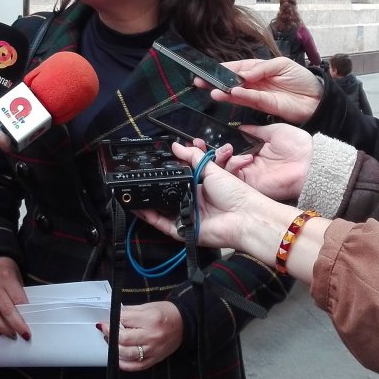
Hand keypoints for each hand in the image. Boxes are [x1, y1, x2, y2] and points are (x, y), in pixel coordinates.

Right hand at [0, 257, 30, 340]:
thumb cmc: (6, 270)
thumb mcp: (17, 278)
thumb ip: (19, 295)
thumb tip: (26, 317)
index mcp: (7, 279)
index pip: (18, 302)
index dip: (23, 319)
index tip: (28, 331)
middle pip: (5, 311)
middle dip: (15, 327)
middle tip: (21, 336)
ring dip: (1, 329)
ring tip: (10, 335)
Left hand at [97, 301, 182, 370]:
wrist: (184, 323)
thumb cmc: (166, 313)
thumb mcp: (148, 306)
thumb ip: (129, 312)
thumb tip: (112, 317)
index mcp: (151, 319)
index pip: (124, 320)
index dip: (112, 320)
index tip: (106, 321)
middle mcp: (152, 335)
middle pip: (124, 339)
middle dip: (110, 334)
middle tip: (106, 330)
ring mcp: (154, 349)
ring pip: (127, 354)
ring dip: (114, 348)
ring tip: (111, 342)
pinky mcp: (155, 359)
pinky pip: (136, 366)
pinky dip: (124, 364)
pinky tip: (118, 358)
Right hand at [133, 141, 279, 254]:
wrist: (245, 216)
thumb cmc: (235, 193)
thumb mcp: (211, 168)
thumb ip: (192, 157)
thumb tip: (176, 146)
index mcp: (199, 189)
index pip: (177, 182)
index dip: (165, 177)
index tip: (151, 169)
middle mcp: (192, 204)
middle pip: (168, 197)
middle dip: (154, 191)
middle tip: (138, 182)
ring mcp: (188, 219)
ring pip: (162, 212)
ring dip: (148, 205)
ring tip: (133, 195)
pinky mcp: (185, 231)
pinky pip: (164, 225)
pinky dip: (151, 218)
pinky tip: (139, 209)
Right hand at [193, 58, 321, 124]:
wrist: (317, 98)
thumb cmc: (302, 78)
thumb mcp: (283, 65)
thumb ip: (262, 68)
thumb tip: (245, 73)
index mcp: (259, 69)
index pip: (238, 68)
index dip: (224, 69)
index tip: (210, 70)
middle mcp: (255, 82)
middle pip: (232, 81)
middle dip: (216, 82)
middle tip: (200, 82)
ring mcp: (259, 95)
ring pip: (237, 93)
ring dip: (225, 92)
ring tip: (212, 91)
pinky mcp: (265, 106)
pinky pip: (250, 100)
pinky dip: (241, 97)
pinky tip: (232, 93)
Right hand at [196, 123, 312, 201]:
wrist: (311, 161)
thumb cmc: (298, 145)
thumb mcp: (274, 131)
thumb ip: (255, 131)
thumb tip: (240, 127)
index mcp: (252, 152)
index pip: (226, 149)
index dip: (212, 144)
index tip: (199, 138)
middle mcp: (246, 165)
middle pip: (218, 161)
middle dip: (205, 153)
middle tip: (194, 144)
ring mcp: (247, 176)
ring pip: (220, 171)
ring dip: (215, 159)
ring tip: (219, 149)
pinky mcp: (250, 185)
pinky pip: (232, 178)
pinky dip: (230, 167)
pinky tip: (237, 158)